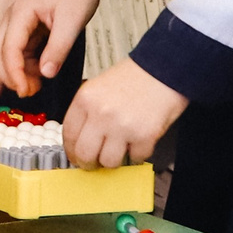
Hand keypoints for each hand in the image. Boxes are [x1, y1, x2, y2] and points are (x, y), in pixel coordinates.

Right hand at [0, 0, 108, 97]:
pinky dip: (26, 66)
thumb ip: (58, 48)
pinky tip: (38, 76)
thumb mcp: (72, 21)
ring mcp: (19, 23)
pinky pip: (20, 52)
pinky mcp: (28, 29)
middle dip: (9, 75)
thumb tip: (46, 74)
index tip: (24, 90)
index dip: (14, 72)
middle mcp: (14, 18)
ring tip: (35, 87)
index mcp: (21, 13)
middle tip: (28, 92)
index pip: (8, 48)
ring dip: (17, 72)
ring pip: (6, 54)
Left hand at [64, 58, 188, 167]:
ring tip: (119, 150)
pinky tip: (138, 143)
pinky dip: (137, 155)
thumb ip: (87, 111)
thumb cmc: (134, 77)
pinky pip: (135, 158)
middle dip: (89, 163)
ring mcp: (122, 126)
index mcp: (85, 99)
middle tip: (95, 163)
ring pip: (109, 162)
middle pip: (85, 154)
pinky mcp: (144, 135)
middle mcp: (101, 114)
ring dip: (115, 160)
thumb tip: (80, 138)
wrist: (164, 68)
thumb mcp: (98, 87)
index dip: (72, 151)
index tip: (76, 157)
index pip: (68, 135)